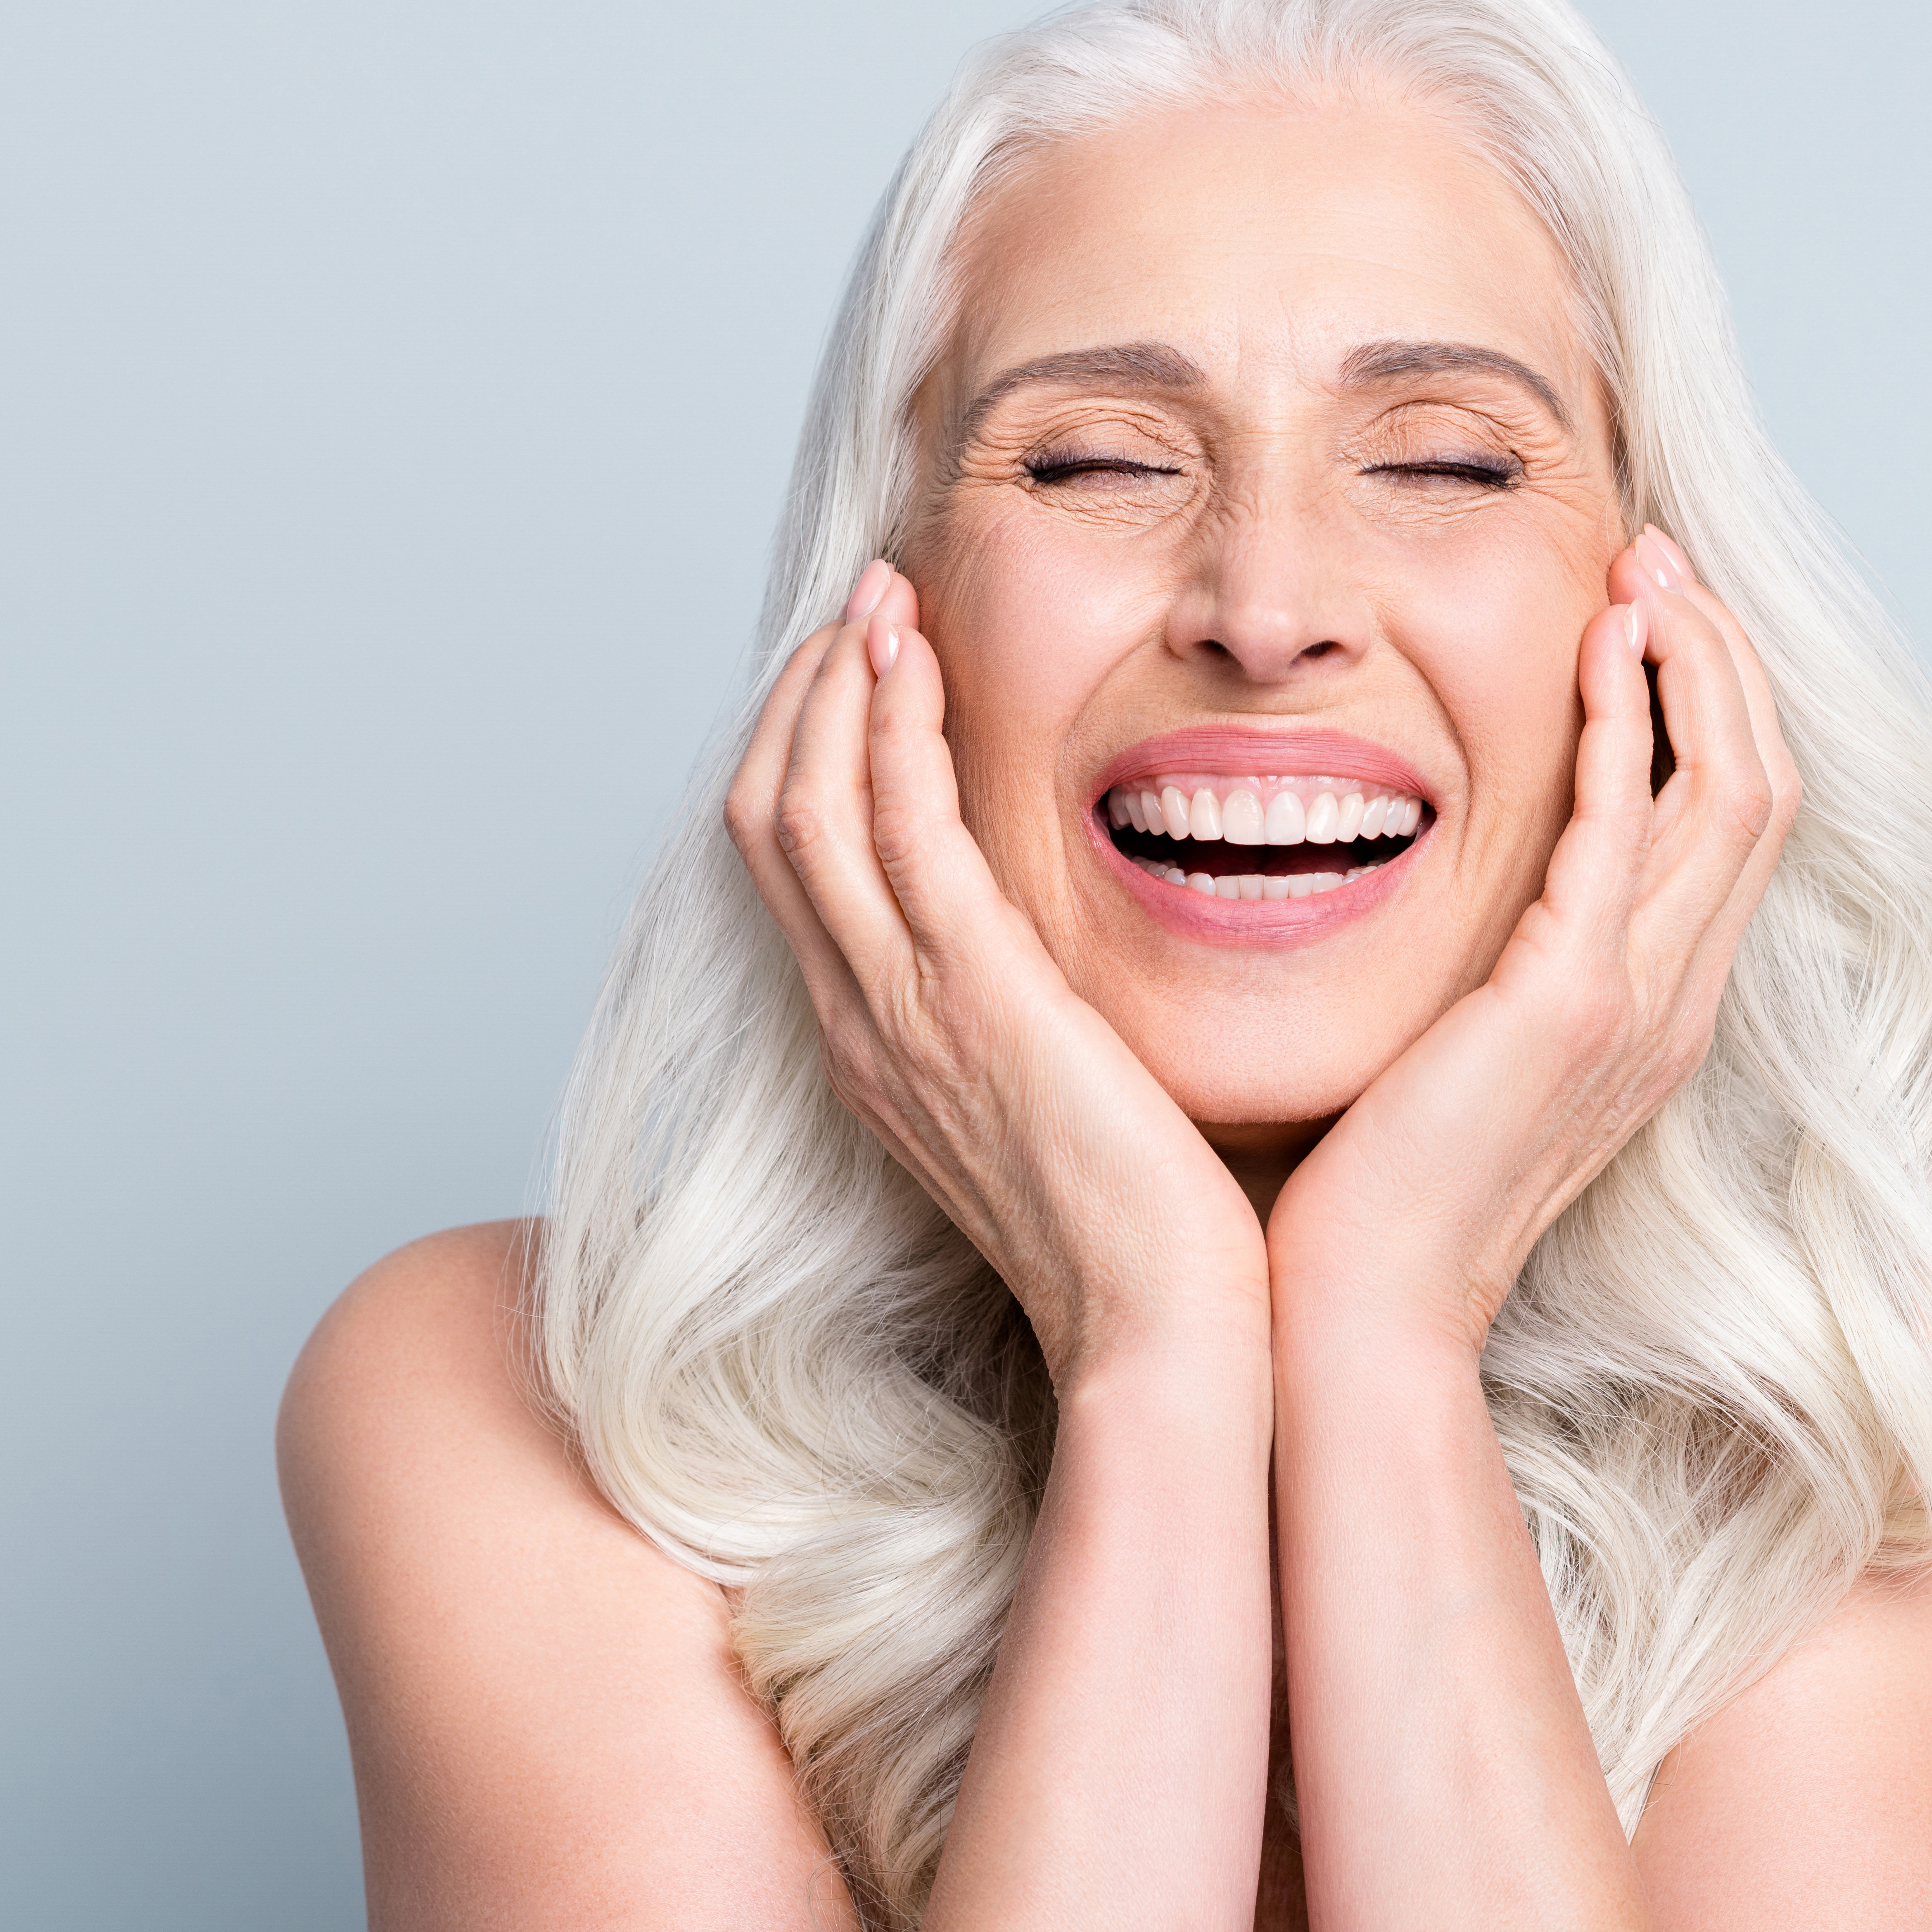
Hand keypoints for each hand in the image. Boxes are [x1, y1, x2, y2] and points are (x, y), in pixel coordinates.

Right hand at [727, 563, 1267, 1382]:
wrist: (1161, 1334)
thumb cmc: (1143, 1231)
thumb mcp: (1058, 1103)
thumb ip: (1032, 1023)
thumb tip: (1056, 961)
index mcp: (881, 1050)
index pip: (799, 870)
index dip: (813, 752)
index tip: (866, 666)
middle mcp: (864, 1024)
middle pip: (771, 820)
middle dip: (806, 696)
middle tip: (861, 604)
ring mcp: (900, 1012)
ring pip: (807, 807)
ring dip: (837, 686)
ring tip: (879, 597)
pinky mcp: (967, 998)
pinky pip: (893, 832)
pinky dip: (889, 730)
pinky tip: (914, 658)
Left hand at [1263, 527, 1799, 1355]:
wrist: (1363, 1313)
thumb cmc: (1380, 1191)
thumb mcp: (1461, 1050)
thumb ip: (1490, 967)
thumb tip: (1463, 889)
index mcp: (1653, 1010)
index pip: (1730, 822)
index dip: (1711, 704)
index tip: (1653, 611)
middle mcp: (1672, 1001)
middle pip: (1760, 784)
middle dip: (1722, 656)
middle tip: (1659, 558)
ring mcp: (1637, 1003)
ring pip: (1730, 789)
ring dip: (1693, 663)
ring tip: (1644, 570)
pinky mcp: (1572, 1001)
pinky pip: (1627, 828)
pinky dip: (1625, 724)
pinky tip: (1597, 645)